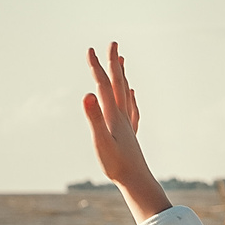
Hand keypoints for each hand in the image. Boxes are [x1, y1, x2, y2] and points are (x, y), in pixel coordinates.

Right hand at [83, 44, 169, 221]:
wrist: (137, 181)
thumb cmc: (117, 165)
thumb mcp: (100, 142)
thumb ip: (94, 118)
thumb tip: (87, 94)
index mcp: (113, 116)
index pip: (103, 86)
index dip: (96, 67)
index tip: (90, 49)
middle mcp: (123, 116)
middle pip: (119, 84)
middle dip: (114, 63)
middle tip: (113, 43)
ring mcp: (128, 123)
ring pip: (125, 93)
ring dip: (122, 75)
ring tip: (121, 61)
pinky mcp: (130, 133)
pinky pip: (131, 108)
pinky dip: (129, 97)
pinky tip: (130, 94)